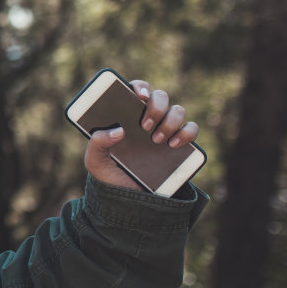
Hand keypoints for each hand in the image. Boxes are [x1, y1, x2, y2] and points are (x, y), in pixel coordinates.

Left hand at [83, 78, 200, 190]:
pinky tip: (173, 144)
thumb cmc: (110, 175)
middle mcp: (149, 118)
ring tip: (156, 140)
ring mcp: (166, 130)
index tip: (140, 96)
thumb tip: (118, 130)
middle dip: (156, 107)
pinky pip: (191, 129)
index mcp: (126, 115)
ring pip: (178, 110)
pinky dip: (186, 132)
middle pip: (160, 97)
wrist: (129, 200)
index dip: (140, 87)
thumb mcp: (95, 161)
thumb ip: (97, 144)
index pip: (137, 90)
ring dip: (170, 121)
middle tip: (145, 126)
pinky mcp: (180, 144)